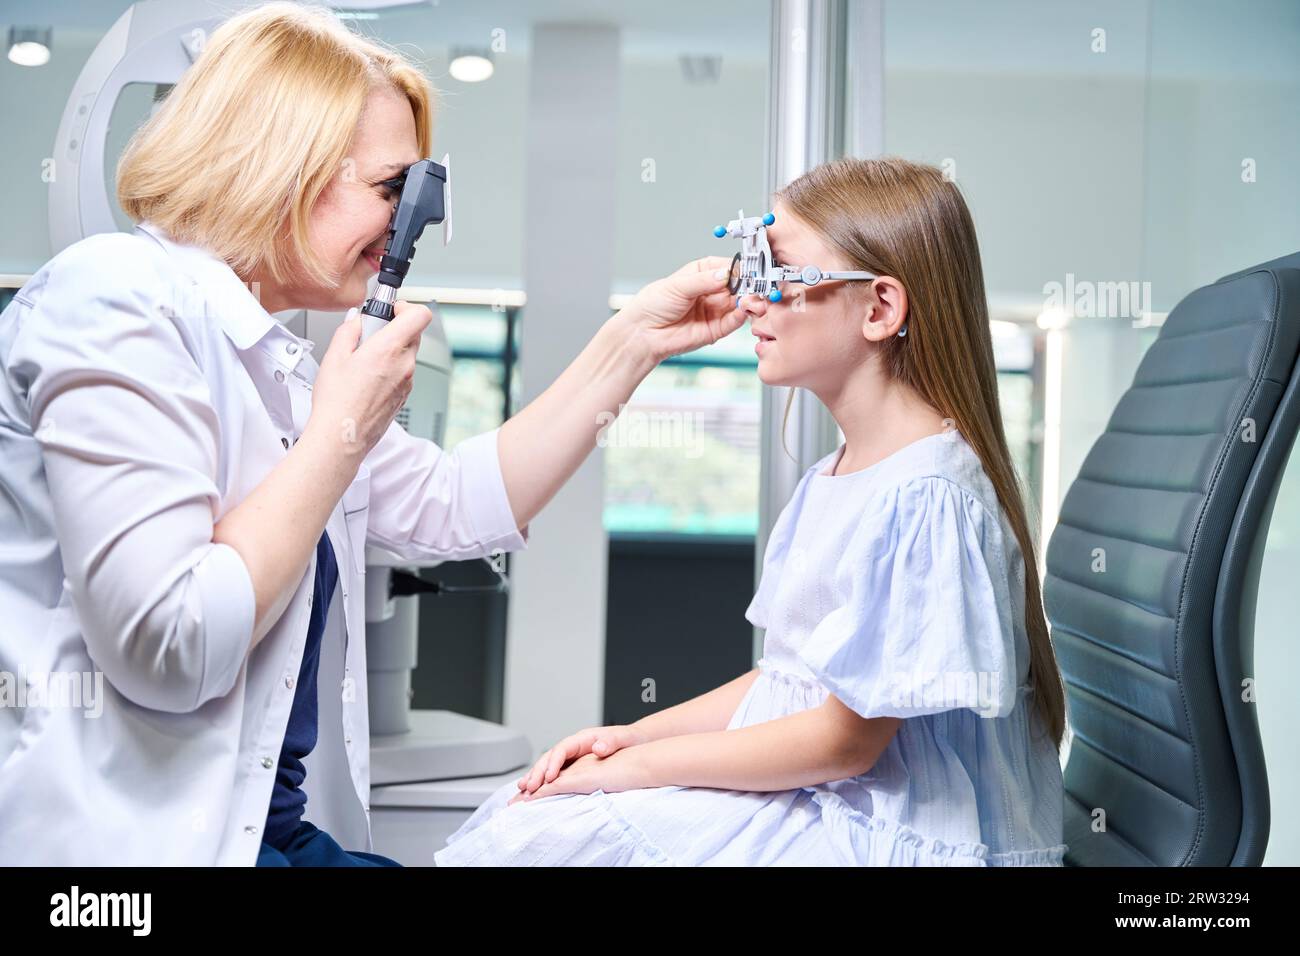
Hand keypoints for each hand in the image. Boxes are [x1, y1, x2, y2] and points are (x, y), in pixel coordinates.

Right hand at [304, 300, 431, 457]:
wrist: (343, 436)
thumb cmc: (337, 402)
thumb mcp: (334, 356)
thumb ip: (349, 330)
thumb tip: (357, 321)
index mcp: (389, 349)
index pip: (420, 315)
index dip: (407, 307)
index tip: (391, 309)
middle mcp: (404, 365)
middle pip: (413, 333)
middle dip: (394, 328)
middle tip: (371, 335)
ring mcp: (408, 382)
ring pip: (408, 354)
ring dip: (391, 350)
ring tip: (364, 360)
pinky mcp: (405, 396)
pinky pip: (403, 372)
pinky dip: (391, 368)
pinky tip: (368, 378)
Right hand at [507, 749, 649, 804]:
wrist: (637, 741)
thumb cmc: (630, 739)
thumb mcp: (624, 738)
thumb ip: (611, 742)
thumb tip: (598, 748)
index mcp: (583, 739)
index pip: (562, 749)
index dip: (553, 763)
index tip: (550, 778)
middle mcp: (574, 747)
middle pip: (550, 757)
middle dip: (537, 772)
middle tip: (527, 787)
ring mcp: (573, 757)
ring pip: (548, 766)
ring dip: (535, 777)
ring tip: (522, 790)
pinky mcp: (575, 766)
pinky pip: (555, 774)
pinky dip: (543, 782)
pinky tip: (533, 792)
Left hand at [618, 255, 747, 362]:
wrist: (643, 333)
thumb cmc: (653, 305)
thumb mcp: (678, 286)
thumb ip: (704, 281)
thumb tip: (725, 274)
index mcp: (701, 274)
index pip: (726, 267)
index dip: (738, 268)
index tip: (748, 268)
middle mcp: (710, 291)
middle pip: (736, 286)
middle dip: (746, 285)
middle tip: (753, 284)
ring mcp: (714, 310)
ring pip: (738, 303)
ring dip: (747, 300)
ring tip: (750, 297)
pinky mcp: (716, 329)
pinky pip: (733, 321)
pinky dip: (741, 316)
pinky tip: (743, 310)